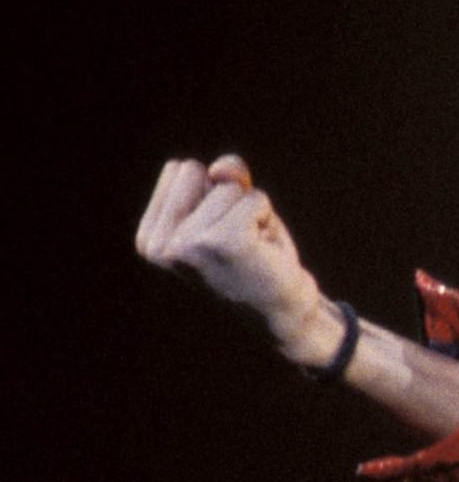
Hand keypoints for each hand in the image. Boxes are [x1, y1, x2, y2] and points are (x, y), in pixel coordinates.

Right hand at [135, 155, 323, 346]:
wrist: (284, 312)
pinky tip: (264, 250)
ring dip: (251, 212)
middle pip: (195, 170)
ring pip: (228, 186)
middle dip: (227, 199)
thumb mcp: (232, 210)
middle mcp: (161, 245)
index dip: (211, 195)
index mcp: (150, 240)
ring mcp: (189, 244)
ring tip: (253, 249)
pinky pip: (254, 198)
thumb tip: (222, 169)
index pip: (179, 170)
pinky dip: (267, 218)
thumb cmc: (257, 259)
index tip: (222, 235)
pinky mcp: (225, 242)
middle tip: (240, 241)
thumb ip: (223, 178)